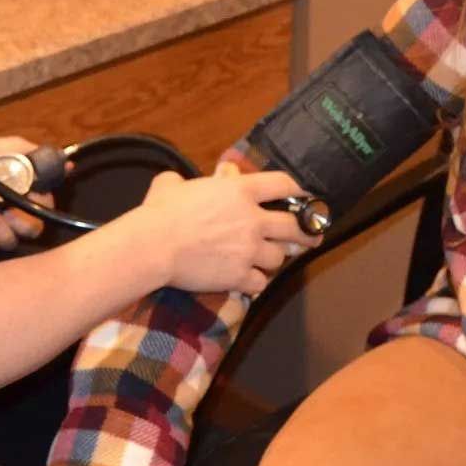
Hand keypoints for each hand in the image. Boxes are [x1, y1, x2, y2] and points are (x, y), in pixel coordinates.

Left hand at [0, 135, 51, 255]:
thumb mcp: (13, 150)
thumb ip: (39, 159)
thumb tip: (68, 164)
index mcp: (23, 195)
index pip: (44, 211)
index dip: (41, 208)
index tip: (31, 197)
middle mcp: (11, 213)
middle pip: (31, 232)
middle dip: (24, 225)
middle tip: (8, 213)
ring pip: (10, 243)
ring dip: (3, 232)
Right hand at [119, 168, 318, 295]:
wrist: (154, 246)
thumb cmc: (160, 213)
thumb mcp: (172, 185)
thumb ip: (182, 182)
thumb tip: (177, 182)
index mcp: (241, 191)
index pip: (284, 185)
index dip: (297, 190)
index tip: (303, 198)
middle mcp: (252, 219)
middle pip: (294, 226)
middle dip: (305, 233)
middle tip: (311, 237)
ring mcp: (249, 250)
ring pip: (279, 257)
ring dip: (275, 259)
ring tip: (268, 260)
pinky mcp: (239, 275)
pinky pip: (261, 282)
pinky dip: (257, 282)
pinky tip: (250, 281)